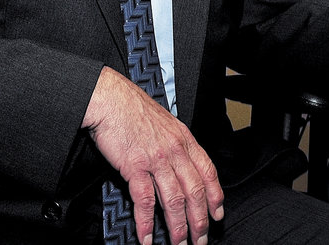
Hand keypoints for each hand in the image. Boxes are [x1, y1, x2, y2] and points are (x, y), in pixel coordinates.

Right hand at [82, 67, 223, 244]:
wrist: (110, 99)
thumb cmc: (132, 108)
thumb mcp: (164, 122)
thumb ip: (175, 143)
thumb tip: (181, 164)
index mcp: (183, 138)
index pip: (208, 171)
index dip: (215, 196)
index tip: (217, 214)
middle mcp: (174, 149)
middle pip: (194, 191)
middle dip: (200, 220)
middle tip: (200, 239)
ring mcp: (156, 158)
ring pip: (174, 199)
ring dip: (177, 227)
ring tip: (178, 243)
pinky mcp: (135, 166)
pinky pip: (144, 200)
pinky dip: (146, 222)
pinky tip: (147, 236)